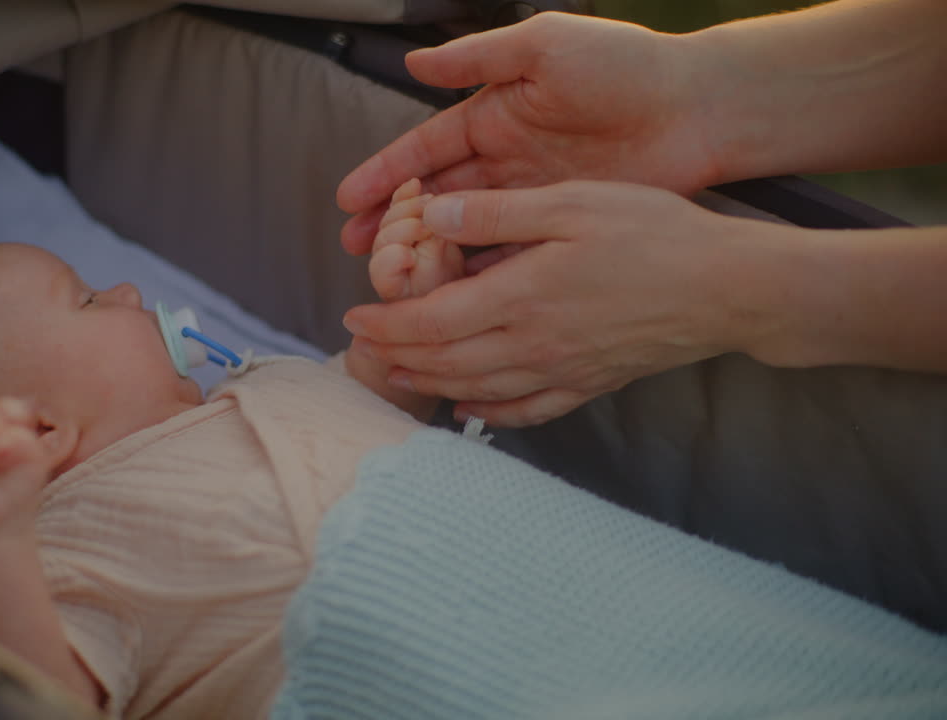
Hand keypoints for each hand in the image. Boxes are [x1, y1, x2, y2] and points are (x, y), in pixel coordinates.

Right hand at [337, 12, 719, 254]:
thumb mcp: (546, 47)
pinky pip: (511, 257)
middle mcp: (506, 161)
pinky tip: (453, 299)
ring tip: (392, 283)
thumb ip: (481, 54)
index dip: (385, 176)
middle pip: (435, 199)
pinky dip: (481, 277)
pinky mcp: (562, 228)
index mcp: (494, 116)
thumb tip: (414, 63)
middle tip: (357, 253)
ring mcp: (533, 198)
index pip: (425, 151)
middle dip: (394, 225)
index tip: (348, 202)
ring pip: (466, 234)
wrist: (701, 109)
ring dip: (429, 257)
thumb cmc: (626, 66)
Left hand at [346, 181, 765, 426]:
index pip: (429, 323)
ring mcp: (560, 372)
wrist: (727, 289)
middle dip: (396, 358)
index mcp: (519, 298)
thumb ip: (496, 215)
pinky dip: (489, 413)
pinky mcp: (589, 384)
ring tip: (400, 376)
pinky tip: (472, 407)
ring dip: (430, 385)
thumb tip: (431, 218)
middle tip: (364, 352)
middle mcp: (531, 345)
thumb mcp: (569, 204)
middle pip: (443, 363)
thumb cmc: (652, 234)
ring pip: (476, 390)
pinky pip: (527, 411)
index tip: (353, 318)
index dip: (385, 325)